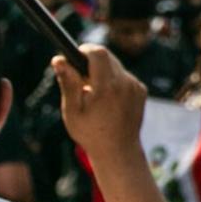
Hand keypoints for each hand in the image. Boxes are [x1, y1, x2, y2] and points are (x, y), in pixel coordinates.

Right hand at [53, 45, 147, 161]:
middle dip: (92, 62)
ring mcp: (136, 86)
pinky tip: (108, 100)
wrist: (119, 151)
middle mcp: (125, 83)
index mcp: (107, 88)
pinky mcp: (141, 90)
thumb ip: (68, 83)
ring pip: (116, 66)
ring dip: (103, 72)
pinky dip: (114, 81)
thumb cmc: (90, 133)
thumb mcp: (73, 111)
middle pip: (107, 56)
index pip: (98, 53)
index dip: (85, 50)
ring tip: (94, 94)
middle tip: (81, 79)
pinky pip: (124, 76)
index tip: (75, 55)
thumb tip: (58, 59)